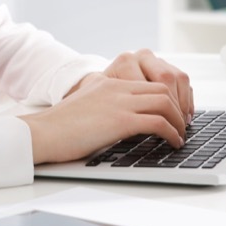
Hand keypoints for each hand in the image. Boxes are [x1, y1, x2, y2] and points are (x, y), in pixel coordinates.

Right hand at [18, 50, 192, 164]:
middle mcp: (116, 88)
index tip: (174, 114)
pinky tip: (172, 143)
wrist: (42, 133)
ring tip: (180, 135)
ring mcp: (119, 102)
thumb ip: (104, 105)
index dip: (168, 98)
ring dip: (178, 120)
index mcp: (109, 83)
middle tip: (183, 124)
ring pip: (164, 102)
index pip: (149, 82)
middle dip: (178, 107)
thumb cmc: (58, 127)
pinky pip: (157, 122)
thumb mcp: (85, 106)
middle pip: (162, 88)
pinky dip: (171, 133)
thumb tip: (118, 121)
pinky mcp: (119, 120)